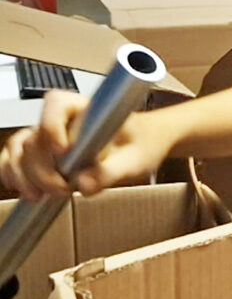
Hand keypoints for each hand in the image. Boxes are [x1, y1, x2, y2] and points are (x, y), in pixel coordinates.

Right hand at [0, 90, 174, 200]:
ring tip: (43, 195)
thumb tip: (82, 184)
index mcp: (89, 109)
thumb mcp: (136, 160)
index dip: (52, 126)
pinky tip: (25, 189)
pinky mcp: (46, 151)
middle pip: (34, 137)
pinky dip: (12, 173)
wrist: (150, 142)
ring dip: (23, 174)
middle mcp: (66, 119)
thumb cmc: (146, 142)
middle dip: (41, 169)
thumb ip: (110, 172)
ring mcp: (52, 134)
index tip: (62, 151)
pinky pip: (16, 157)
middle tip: (64, 189)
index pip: (56, 104)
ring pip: (19, 148)